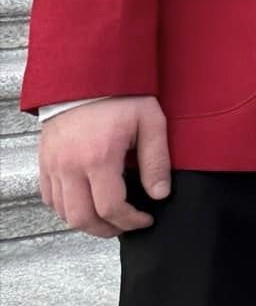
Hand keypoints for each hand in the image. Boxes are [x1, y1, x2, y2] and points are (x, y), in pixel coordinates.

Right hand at [38, 96, 171, 236]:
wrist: (86, 76)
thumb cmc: (120, 95)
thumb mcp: (150, 122)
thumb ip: (156, 160)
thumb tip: (160, 193)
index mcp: (99, 157)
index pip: (111, 207)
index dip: (130, 220)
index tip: (145, 219)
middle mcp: (70, 166)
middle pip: (82, 218)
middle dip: (108, 229)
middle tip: (126, 226)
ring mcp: (53, 165)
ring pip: (64, 212)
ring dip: (86, 222)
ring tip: (109, 218)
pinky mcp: (45, 162)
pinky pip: (50, 198)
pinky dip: (67, 209)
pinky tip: (86, 203)